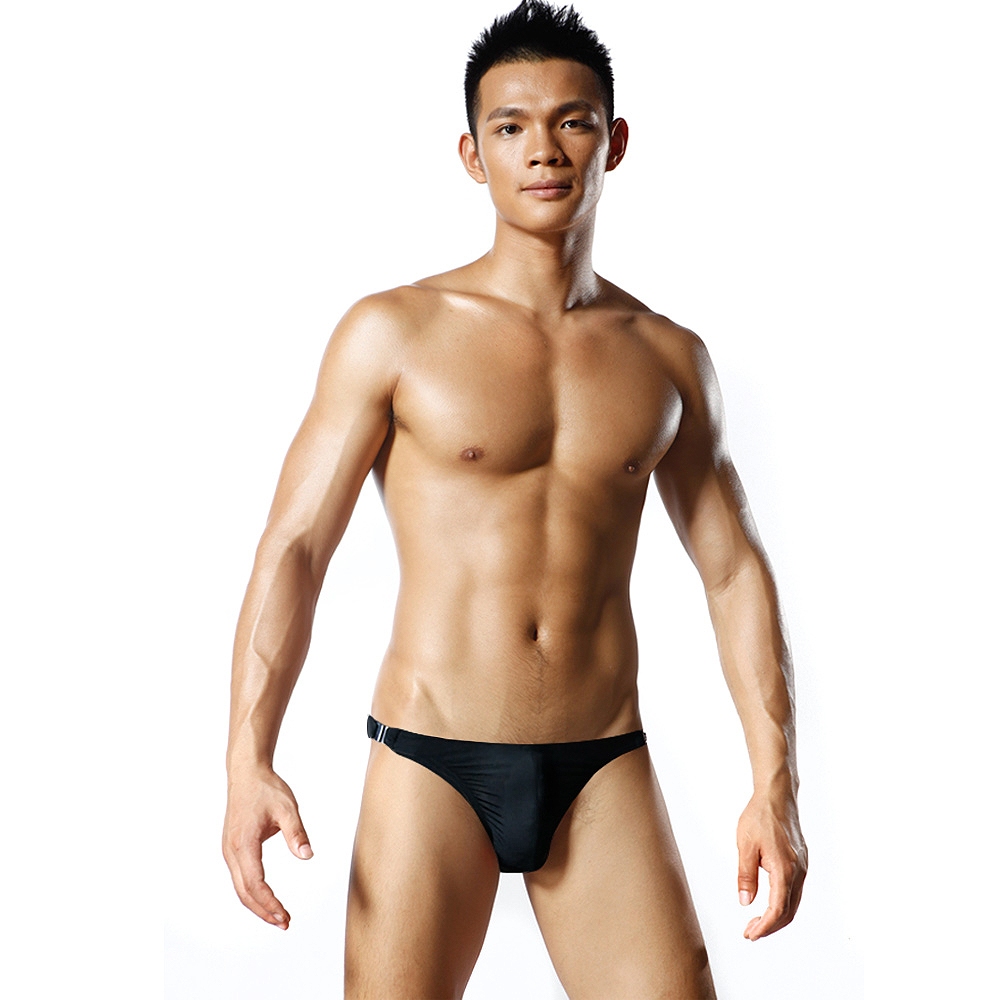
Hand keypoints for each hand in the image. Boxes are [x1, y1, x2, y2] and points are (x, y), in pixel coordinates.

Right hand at [222, 768, 312, 929]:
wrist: (247, 774)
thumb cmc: (266, 789)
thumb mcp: (287, 808)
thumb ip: (296, 833)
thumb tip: (307, 856)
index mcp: (244, 843)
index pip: (254, 883)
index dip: (269, 903)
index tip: (284, 915)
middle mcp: (232, 851)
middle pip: (244, 892)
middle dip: (264, 910)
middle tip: (285, 923)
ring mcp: (230, 851)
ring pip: (240, 887)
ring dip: (257, 905)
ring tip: (278, 917)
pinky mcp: (232, 849)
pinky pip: (240, 877)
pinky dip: (252, 892)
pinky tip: (266, 898)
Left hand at [736, 789, 806, 939]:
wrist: (777, 795)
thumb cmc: (759, 816)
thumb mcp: (745, 845)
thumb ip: (745, 876)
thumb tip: (745, 902)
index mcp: (784, 870)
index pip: (777, 910)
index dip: (764, 927)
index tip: (750, 934)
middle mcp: (798, 872)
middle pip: (788, 911)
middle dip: (770, 926)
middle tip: (750, 931)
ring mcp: (802, 866)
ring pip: (793, 902)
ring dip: (776, 916)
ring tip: (756, 921)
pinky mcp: (801, 861)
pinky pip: (795, 890)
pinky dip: (783, 903)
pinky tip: (769, 902)